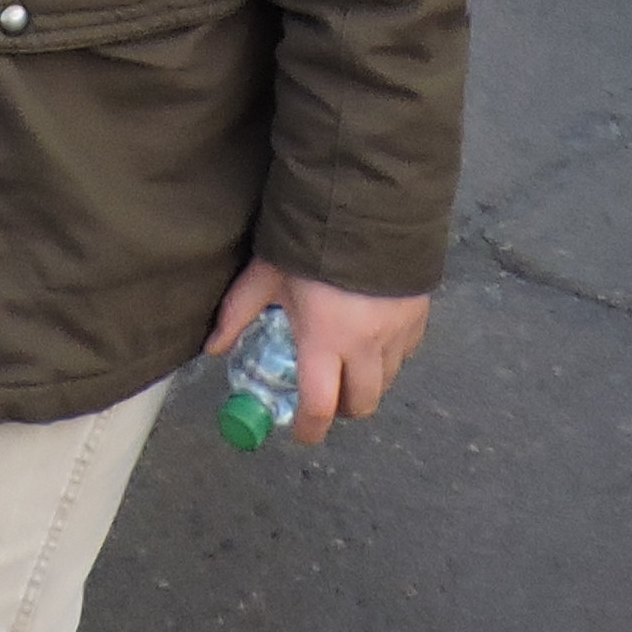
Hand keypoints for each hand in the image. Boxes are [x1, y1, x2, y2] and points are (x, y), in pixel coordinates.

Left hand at [206, 259, 431, 444]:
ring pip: (386, 381)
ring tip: (346, 361)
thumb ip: (239, 312)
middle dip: (342, 409)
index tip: (301, 432)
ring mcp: (398, 331)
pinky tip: (372, 333)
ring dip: (366, 382)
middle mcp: (366, 344)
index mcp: (325, 339)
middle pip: (361, 405)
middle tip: (326, 395)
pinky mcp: (419, 314)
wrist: (366, 199)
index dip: (309, 429)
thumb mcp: (267, 273)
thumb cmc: (310, 239)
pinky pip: (406, 352)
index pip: (320, 407)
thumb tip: (212, 348)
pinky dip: (389, 355)